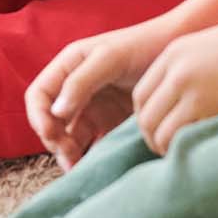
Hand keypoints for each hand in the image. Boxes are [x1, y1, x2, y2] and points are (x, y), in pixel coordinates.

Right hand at [26, 17, 179, 169]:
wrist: (178, 51)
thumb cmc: (141, 47)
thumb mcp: (108, 58)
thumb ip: (80, 82)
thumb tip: (56, 112)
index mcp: (68, 68)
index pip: (39, 96)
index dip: (39, 117)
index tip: (51, 135)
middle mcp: (76, 90)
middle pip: (52, 121)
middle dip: (55, 141)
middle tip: (70, 158)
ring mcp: (94, 108)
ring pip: (70, 137)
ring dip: (70, 154)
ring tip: (81, 170)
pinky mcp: (112, 125)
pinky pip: (94, 145)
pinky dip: (91, 158)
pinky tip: (98, 167)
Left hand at [129, 15, 217, 156]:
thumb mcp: (208, 47)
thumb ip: (187, 69)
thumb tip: (178, 102)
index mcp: (173, 54)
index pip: (142, 96)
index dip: (147, 119)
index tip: (158, 132)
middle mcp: (178, 73)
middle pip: (147, 118)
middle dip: (153, 139)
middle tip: (168, 152)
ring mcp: (196, 93)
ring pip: (162, 134)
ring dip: (168, 150)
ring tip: (185, 158)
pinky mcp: (217, 111)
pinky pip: (189, 140)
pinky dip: (190, 152)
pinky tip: (202, 155)